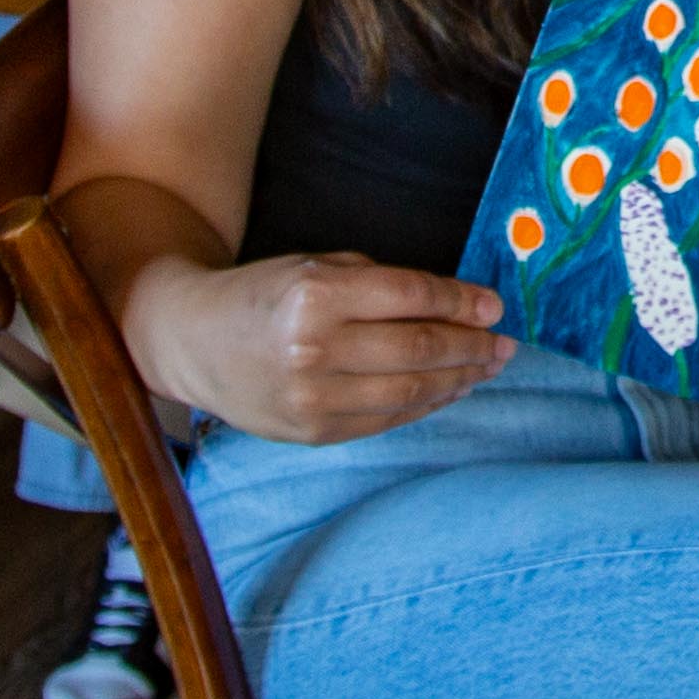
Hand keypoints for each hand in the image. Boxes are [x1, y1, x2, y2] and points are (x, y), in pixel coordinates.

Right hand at [179, 252, 509, 443]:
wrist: (194, 342)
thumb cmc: (264, 296)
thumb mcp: (316, 266)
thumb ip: (379, 283)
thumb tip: (457, 305)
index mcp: (316, 294)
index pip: (410, 297)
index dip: (461, 302)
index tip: (494, 306)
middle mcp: (314, 348)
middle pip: (418, 347)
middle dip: (471, 345)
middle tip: (504, 342)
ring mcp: (313, 397)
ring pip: (409, 391)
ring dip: (458, 379)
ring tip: (487, 367)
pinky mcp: (313, 431)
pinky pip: (386, 419)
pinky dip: (425, 405)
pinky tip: (449, 389)